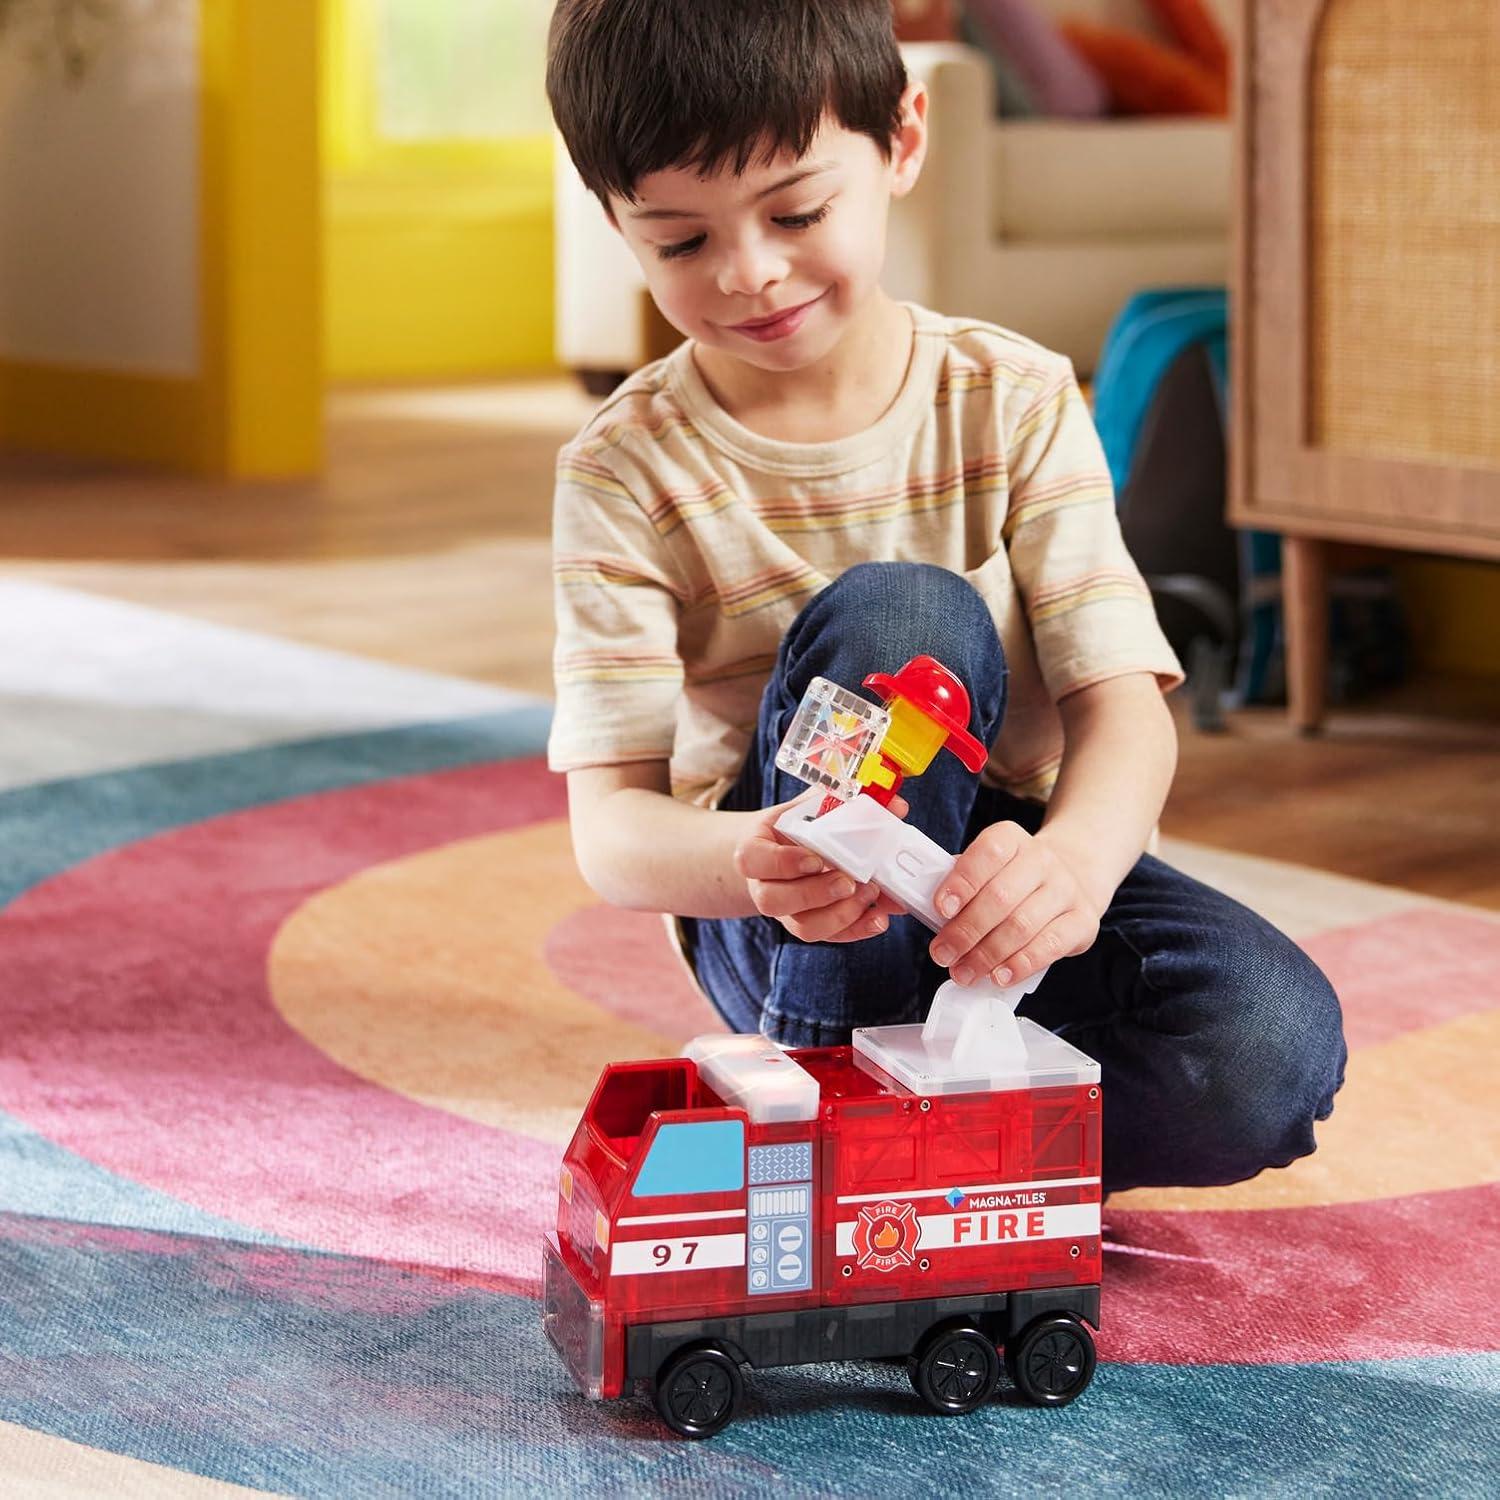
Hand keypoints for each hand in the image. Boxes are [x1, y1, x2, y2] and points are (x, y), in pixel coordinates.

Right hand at [733, 794, 907, 943]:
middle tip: (849, 881)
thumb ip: (845, 802)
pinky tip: (879, 917)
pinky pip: (829, 937)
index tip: (815, 859)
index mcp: (756, 849)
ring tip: (869, 894)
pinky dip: (857, 929)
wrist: (784, 850)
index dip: (782, 863)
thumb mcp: (811, 807)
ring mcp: (786, 911)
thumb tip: (893, 803)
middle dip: (815, 893)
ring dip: (840, 914)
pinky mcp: (810, 925)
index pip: (752, 860)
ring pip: (802, 927)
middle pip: (773, 900)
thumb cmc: (797, 826)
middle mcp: (764, 885)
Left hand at [928, 822, 1100, 985]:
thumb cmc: (1013, 878)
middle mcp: (1042, 859)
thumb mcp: (987, 867)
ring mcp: (1066, 890)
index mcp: (1011, 838)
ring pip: (1022, 926)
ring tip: (963, 972)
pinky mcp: (1083, 921)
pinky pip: (1050, 947)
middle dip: (966, 931)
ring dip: (987, 955)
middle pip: (1001, 897)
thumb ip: (958, 883)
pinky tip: (998, 977)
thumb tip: (921, 907)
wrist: (1072, 875)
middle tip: (943, 954)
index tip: (941, 909)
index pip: (988, 853)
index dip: (962, 882)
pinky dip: (1020, 965)